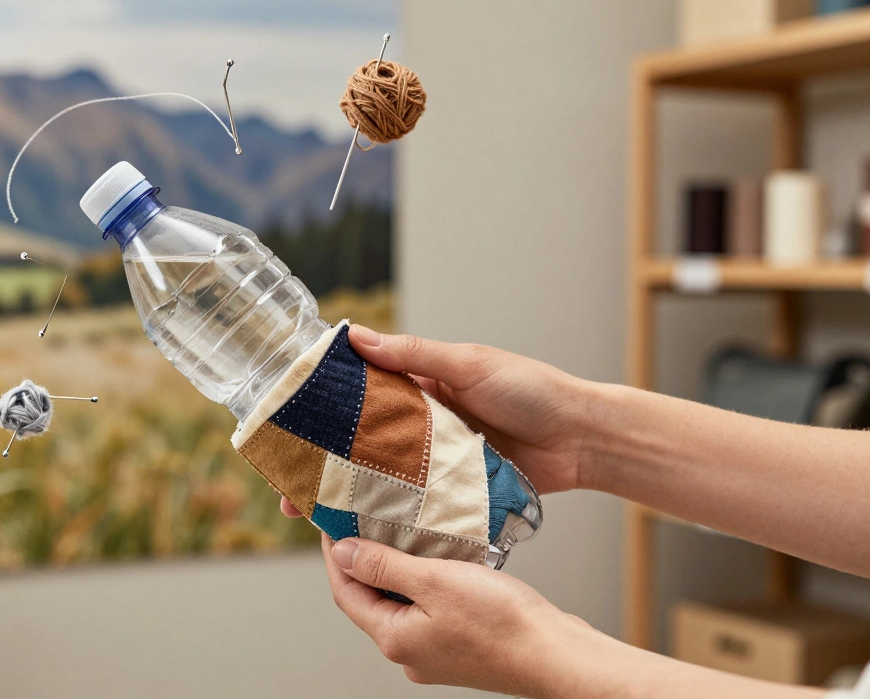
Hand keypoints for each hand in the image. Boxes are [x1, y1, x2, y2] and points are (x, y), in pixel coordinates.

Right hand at [279, 324, 594, 517]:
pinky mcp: (456, 491)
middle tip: (289, 491)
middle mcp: (423, 424)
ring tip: (315, 518)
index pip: (359, 394)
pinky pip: (416, 504)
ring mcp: (438, 461)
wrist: (584, 439)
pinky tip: (364, 532)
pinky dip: (390, 517)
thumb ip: (415, 354)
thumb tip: (356, 337)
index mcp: (422, 385)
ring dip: (349, 497)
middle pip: (361, 445)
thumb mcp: (470, 364)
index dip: (322, 411)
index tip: (285, 428)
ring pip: (382, 480)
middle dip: (323, 467)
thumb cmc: (533, 390)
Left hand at [319, 534, 604, 696]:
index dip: (336, 555)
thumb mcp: (433, 581)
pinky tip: (438, 559)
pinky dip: (425, 583)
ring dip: (398, 569)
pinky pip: (429, 609)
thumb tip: (342, 553)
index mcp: (393, 639)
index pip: (345, 592)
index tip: (331, 521)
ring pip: (402, 603)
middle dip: (365, 560)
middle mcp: (409, 652)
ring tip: (399, 531)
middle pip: (370, 599)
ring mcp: (435, 653)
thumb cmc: (501, 621)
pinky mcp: (461, 646)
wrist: (557, 654)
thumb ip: (383, 567)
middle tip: (363, 518)